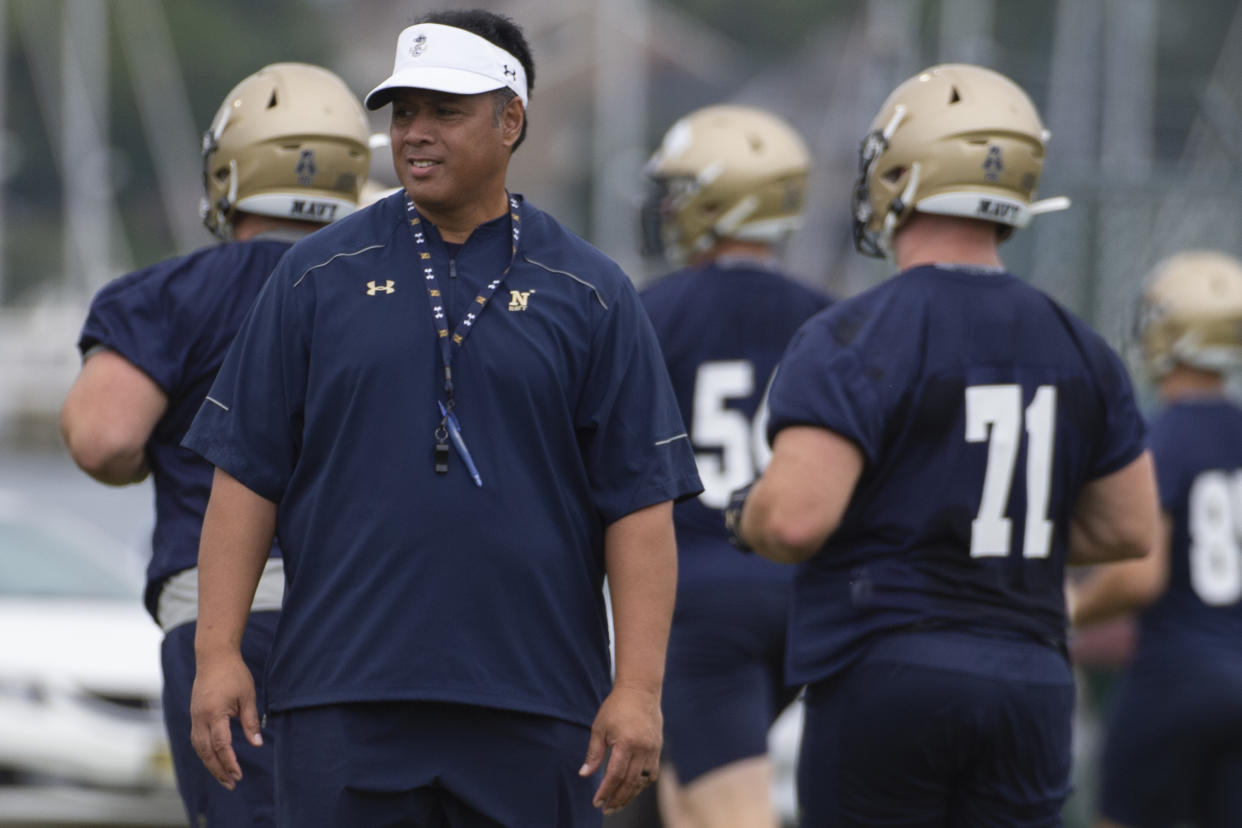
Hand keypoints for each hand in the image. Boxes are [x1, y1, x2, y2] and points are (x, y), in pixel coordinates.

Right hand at [189, 651, 262, 788]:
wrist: (214, 656)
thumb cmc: (234, 674)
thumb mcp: (247, 696)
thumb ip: (251, 722)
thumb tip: (257, 744)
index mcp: (214, 714)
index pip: (222, 745)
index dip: (230, 763)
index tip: (239, 776)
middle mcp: (200, 718)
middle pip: (207, 752)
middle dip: (218, 770)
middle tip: (231, 784)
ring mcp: (195, 717)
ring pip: (199, 748)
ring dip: (210, 764)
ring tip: (223, 776)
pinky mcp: (194, 715)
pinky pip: (197, 739)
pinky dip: (205, 752)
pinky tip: (214, 759)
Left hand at [578, 680, 661, 814]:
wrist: (640, 690)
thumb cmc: (616, 706)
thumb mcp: (599, 728)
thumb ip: (593, 754)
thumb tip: (584, 775)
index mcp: (626, 743)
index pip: (615, 775)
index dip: (605, 791)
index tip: (597, 802)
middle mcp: (642, 749)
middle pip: (630, 782)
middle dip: (617, 799)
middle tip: (606, 809)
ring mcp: (653, 749)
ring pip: (643, 781)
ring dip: (630, 795)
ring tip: (618, 803)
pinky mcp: (658, 748)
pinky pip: (652, 773)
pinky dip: (642, 783)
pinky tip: (633, 788)